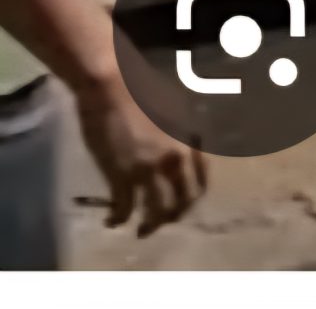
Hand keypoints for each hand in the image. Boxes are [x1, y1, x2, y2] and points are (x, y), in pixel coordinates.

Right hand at [74, 81, 207, 237]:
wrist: (111, 85)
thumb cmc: (142, 89)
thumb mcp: (179, 108)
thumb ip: (186, 130)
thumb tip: (194, 141)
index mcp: (190, 143)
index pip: (202, 181)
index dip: (194, 197)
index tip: (185, 204)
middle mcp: (175, 161)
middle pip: (182, 201)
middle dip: (174, 216)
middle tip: (164, 223)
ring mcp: (148, 170)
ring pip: (156, 211)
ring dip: (150, 225)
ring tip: (142, 231)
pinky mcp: (120, 176)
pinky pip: (124, 207)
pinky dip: (119, 218)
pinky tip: (113, 221)